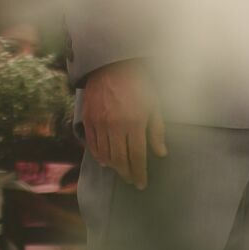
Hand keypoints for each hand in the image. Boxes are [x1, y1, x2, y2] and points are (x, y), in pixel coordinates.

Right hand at [80, 60, 165, 190]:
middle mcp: (115, 126)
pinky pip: (92, 145)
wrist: (112, 65)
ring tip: (122, 172)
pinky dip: (99, 156)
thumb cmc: (138, 84)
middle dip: (127, 173)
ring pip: (105, 155)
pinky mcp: (88, 120)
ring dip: (114, 167)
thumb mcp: (153, 104)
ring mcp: (99, 124)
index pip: (136, 156)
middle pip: (120, 160)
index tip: (142, 184)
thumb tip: (161, 153)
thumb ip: (156, 130)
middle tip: (132, 180)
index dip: (139, 173)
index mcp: (134, 123)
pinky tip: (105, 161)